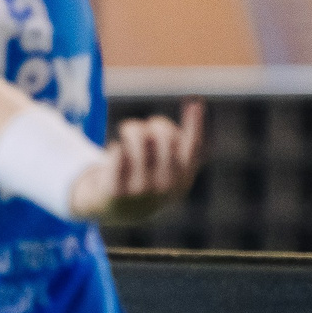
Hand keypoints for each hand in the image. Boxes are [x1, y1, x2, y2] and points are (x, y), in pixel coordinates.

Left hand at [72, 101, 204, 222]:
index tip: (194, 102)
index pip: (194, 147)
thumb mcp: (169, 164)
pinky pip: (118, 152)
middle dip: (155, 125)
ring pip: (139, 138)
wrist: (117, 209)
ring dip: (132, 128)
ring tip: (127, 130)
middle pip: (165, 137)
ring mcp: (141, 189)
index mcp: (183, 179)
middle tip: (143, 126)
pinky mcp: (116, 190)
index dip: (195, 123)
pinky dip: (117, 146)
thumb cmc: (147, 176)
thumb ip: (178, 141)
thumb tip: (191, 108)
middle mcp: (165, 186)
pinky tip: (117, 149)